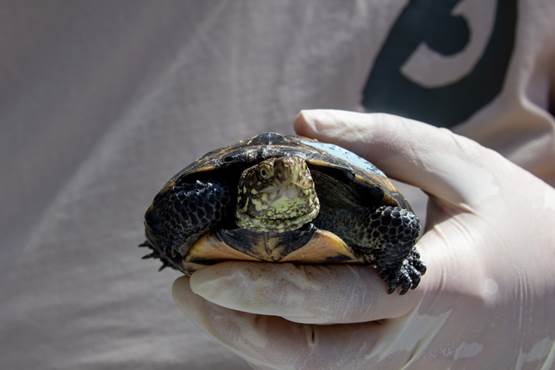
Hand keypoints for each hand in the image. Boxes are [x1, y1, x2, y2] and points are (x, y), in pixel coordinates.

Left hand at [172, 110, 554, 368]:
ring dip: (251, 339)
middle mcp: (419, 342)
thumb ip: (382, 140)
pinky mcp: (403, 366)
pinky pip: (331, 362)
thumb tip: (300, 125)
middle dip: (238, 330)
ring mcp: (410, 363)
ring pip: (316, 368)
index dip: (265, 291)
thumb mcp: (461, 165)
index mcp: (441, 287)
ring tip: (203, 301)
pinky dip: (282, 338)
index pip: (339, 300)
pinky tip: (252, 307)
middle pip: (314, 356)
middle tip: (185, 289)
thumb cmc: (518, 221)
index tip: (204, 273)